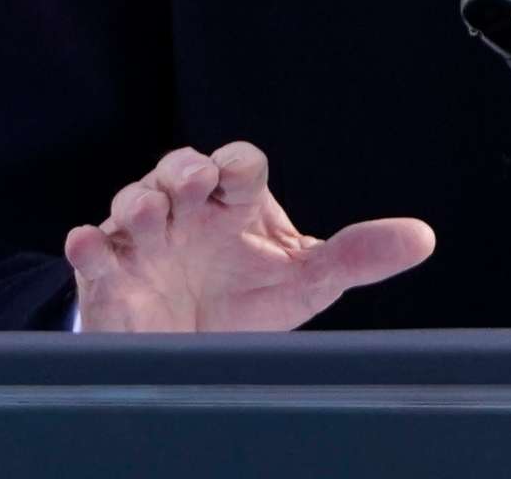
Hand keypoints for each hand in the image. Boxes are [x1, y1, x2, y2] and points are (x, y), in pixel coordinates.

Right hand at [64, 141, 435, 331]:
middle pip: (180, 167)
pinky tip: (91, 245)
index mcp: (235, 203)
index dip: (236, 165)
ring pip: (133, 202)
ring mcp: (145, 240)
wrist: (192, 347)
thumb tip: (423, 238)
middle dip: (183, 171)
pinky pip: (90, 252)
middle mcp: (189, 211)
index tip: (238, 180)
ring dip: (139, 203)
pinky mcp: (110, 274)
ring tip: (150, 217)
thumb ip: (358, 256)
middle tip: (193, 186)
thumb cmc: (248, 296)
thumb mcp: (306, 279)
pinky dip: (87, 246)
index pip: (238, 164)